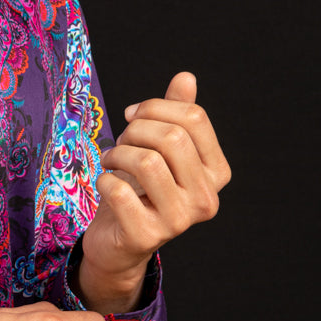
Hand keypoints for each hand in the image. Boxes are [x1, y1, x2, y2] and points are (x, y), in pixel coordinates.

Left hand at [77, 72, 230, 310]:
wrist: (119, 242)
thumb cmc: (140, 189)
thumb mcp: (159, 149)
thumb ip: (175, 115)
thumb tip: (186, 78)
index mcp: (217, 172)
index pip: (194, 119)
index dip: (156, 107)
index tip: (132, 114)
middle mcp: (206, 199)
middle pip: (172, 138)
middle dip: (136, 129)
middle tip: (121, 141)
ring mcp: (180, 221)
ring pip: (147, 161)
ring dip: (118, 153)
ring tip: (111, 159)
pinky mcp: (148, 236)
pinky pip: (119, 191)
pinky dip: (103, 179)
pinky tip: (103, 184)